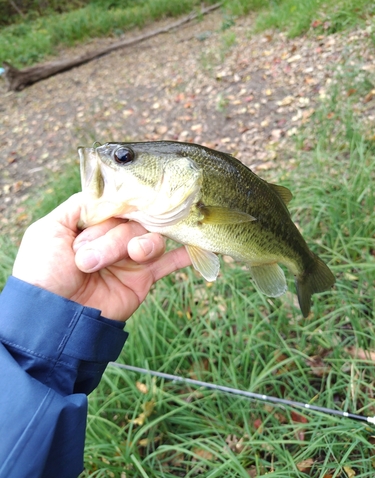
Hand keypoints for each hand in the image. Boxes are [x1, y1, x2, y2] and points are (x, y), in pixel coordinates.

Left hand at [12, 193, 190, 320]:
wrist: (55, 318)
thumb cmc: (44, 272)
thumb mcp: (50, 229)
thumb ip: (79, 204)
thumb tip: (108, 191)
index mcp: (91, 223)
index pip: (115, 203)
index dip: (118, 204)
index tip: (122, 206)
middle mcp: (112, 238)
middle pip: (132, 220)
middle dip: (111, 238)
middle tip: (88, 260)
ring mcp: (129, 258)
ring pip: (148, 237)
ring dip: (132, 247)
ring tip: (115, 263)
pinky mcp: (143, 278)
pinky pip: (169, 262)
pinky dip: (186, 254)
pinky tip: (199, 246)